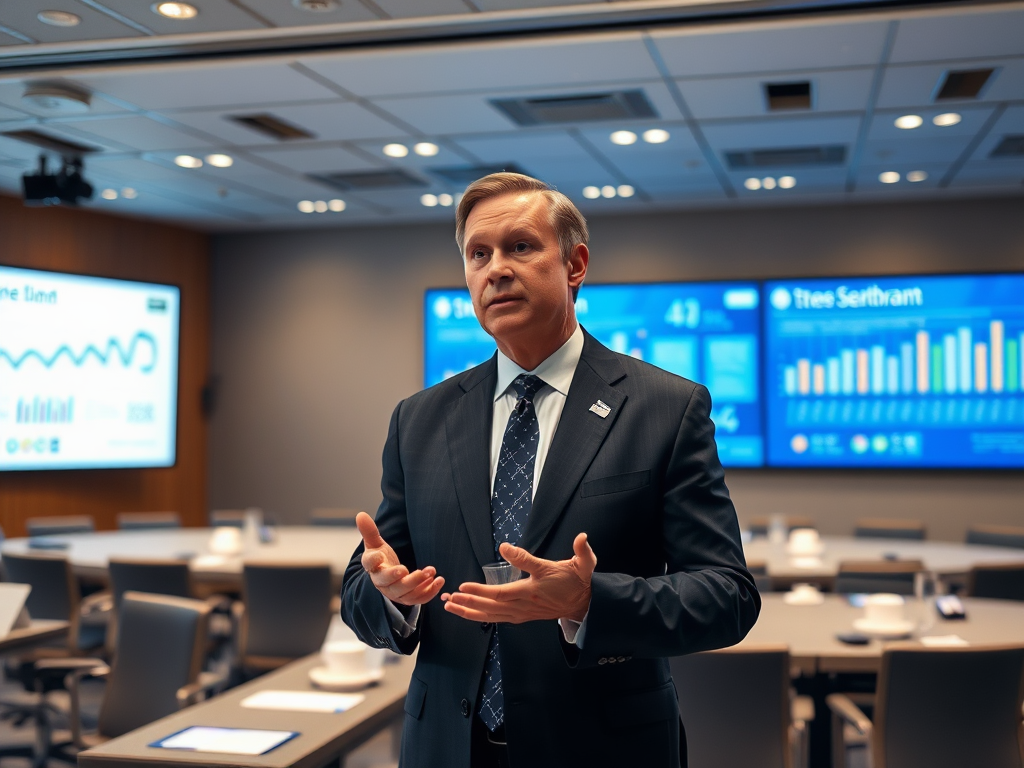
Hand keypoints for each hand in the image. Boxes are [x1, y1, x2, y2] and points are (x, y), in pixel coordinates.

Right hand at [356, 512, 443, 605]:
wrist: (386, 574)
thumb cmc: (380, 557)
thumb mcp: (374, 543)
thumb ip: (369, 531)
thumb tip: (360, 514)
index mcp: (373, 568)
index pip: (370, 565)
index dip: (374, 561)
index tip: (380, 556)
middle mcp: (383, 583)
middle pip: (393, 586)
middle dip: (409, 580)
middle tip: (421, 571)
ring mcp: (395, 593)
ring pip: (408, 594)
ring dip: (421, 585)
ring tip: (432, 571)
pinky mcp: (407, 598)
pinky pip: (418, 599)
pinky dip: (430, 592)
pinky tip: (439, 581)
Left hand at [442, 533, 595, 623]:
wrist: (583, 603)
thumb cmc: (575, 580)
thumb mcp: (573, 563)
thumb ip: (576, 550)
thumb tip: (579, 536)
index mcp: (533, 590)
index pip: (501, 593)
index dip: (480, 590)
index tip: (463, 585)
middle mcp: (524, 604)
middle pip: (490, 607)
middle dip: (467, 602)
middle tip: (448, 597)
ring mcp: (522, 612)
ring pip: (491, 616)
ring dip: (468, 611)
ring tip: (449, 605)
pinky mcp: (521, 616)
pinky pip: (496, 618)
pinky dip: (479, 616)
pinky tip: (465, 612)